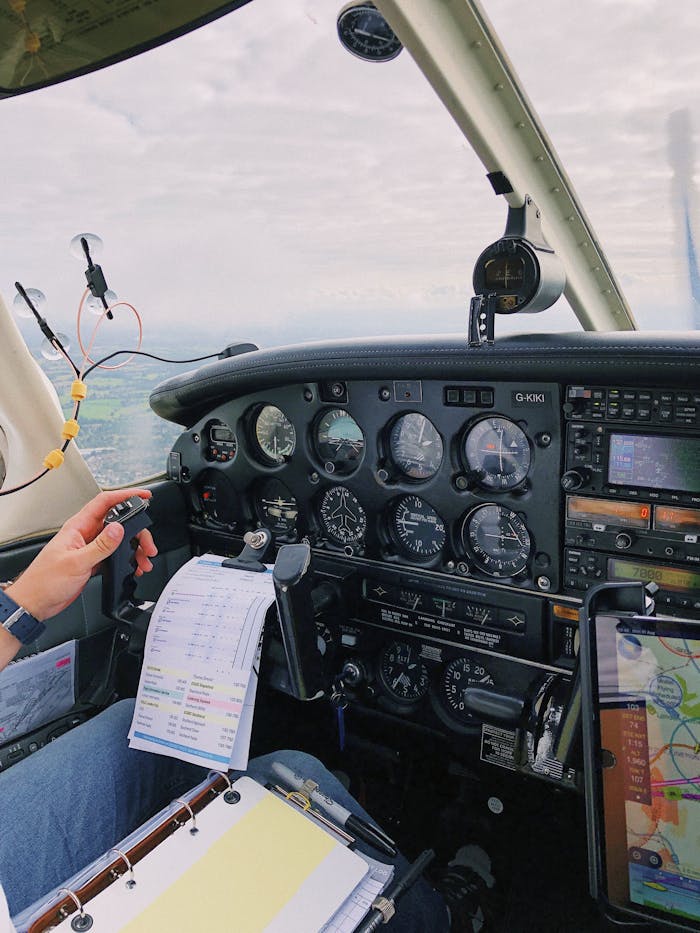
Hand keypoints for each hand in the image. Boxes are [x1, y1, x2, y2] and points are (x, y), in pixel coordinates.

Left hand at [5, 490, 157, 621]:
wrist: (36, 602)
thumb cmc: (45, 581)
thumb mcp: (76, 562)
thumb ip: (100, 545)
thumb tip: (119, 528)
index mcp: (78, 527)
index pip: (105, 502)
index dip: (126, 495)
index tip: (143, 496)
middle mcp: (85, 534)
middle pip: (118, 522)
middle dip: (137, 531)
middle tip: (148, 544)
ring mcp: (89, 547)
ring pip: (119, 540)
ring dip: (134, 548)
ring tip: (142, 560)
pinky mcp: (92, 561)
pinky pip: (114, 554)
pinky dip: (126, 559)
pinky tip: (132, 566)